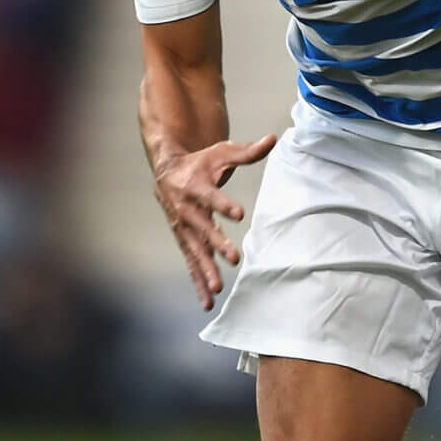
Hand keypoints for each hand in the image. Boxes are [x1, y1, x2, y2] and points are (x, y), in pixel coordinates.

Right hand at [154, 132, 277, 308]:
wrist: (166, 172)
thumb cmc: (200, 163)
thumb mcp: (221, 153)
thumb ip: (247, 152)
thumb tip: (273, 138)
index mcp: (195, 186)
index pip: (212, 196)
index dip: (224, 204)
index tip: (239, 213)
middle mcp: (187, 210)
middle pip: (202, 229)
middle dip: (217, 244)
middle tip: (233, 259)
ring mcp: (183, 229)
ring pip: (194, 251)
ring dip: (205, 270)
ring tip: (217, 288)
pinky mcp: (184, 241)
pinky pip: (190, 263)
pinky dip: (197, 282)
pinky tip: (207, 302)